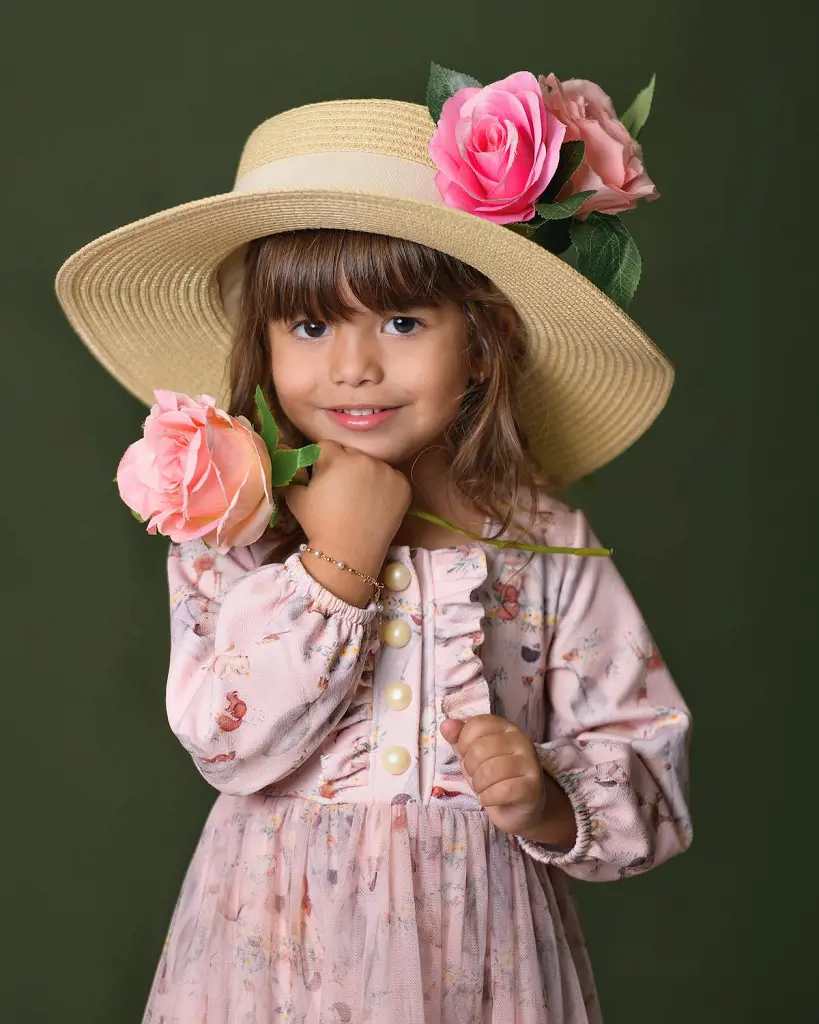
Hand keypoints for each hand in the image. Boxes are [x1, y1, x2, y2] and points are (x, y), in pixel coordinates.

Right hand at [285, 440, 410, 603]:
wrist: (348, 553)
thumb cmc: (319, 525)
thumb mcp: (296, 498)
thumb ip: (292, 474)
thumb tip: (286, 458)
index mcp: (336, 458)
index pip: (325, 446)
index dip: (321, 461)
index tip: (322, 477)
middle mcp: (364, 459)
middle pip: (351, 453)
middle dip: (344, 465)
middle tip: (341, 489)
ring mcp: (386, 471)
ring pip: (372, 464)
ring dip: (366, 474)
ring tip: (360, 498)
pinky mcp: (402, 485)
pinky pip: (391, 478)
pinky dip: (385, 487)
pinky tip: (376, 503)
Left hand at [440, 715, 576, 847]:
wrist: (519, 808)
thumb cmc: (494, 778)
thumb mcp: (472, 756)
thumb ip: (459, 739)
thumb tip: (445, 725)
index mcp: (506, 728)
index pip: (477, 724)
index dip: (463, 742)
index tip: (466, 755)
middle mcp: (521, 741)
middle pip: (481, 748)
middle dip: (470, 768)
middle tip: (477, 777)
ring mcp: (530, 763)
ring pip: (490, 771)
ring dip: (478, 785)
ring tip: (483, 789)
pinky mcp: (532, 787)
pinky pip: (502, 790)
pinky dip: (488, 798)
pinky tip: (490, 799)